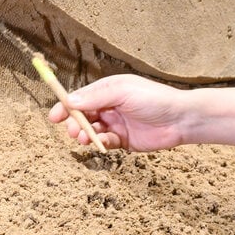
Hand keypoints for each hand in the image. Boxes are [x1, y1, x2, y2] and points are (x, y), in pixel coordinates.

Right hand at [47, 74, 191, 150]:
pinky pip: (105, 143)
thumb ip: (96, 97)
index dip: (66, 106)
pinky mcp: (124, 140)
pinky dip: (101, 143)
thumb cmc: (155, 99)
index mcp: (110, 90)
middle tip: (73, 130)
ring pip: (91, 131)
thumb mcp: (122, 92)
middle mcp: (111, 106)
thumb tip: (70, 100)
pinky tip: (104, 142)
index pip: (81, 98)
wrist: (180, 119)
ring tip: (84, 138)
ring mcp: (117, 124)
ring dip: (84, 135)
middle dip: (74, 123)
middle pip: (83, 116)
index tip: (54, 116)